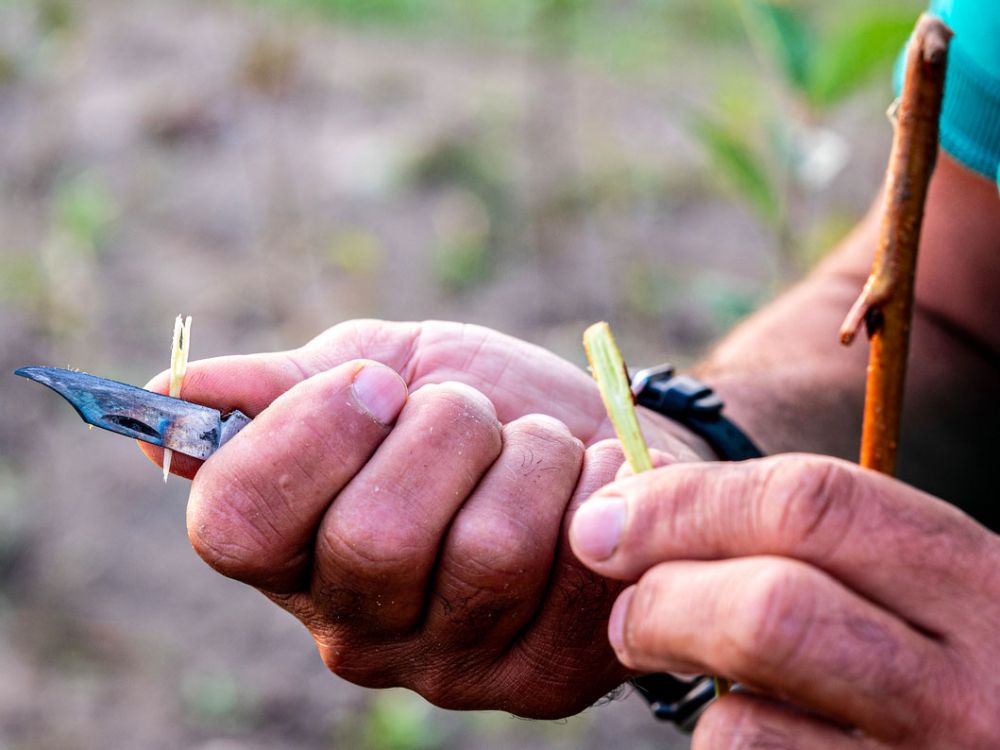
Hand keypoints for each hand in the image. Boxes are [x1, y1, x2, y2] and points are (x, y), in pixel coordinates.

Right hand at [141, 320, 704, 716]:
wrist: (587, 435)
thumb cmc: (475, 400)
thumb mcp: (378, 365)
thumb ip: (280, 386)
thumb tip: (168, 396)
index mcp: (291, 550)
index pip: (235, 525)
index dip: (309, 435)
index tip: (377, 384)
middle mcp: (354, 628)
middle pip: (374, 539)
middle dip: (445, 432)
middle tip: (470, 412)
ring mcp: (447, 664)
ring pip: (488, 551)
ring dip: (528, 457)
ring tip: (537, 448)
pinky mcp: (538, 677)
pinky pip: (575, 568)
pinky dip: (593, 487)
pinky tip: (590, 483)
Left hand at [570, 454, 999, 747]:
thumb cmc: (929, 651)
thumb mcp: (908, 579)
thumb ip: (799, 535)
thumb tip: (625, 508)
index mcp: (978, 583)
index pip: (810, 504)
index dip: (683, 502)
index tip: (607, 519)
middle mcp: (973, 688)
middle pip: (768, 611)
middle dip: (661, 598)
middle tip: (627, 610)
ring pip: (742, 721)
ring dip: (682, 688)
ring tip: (679, 661)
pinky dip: (719, 745)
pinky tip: (747, 724)